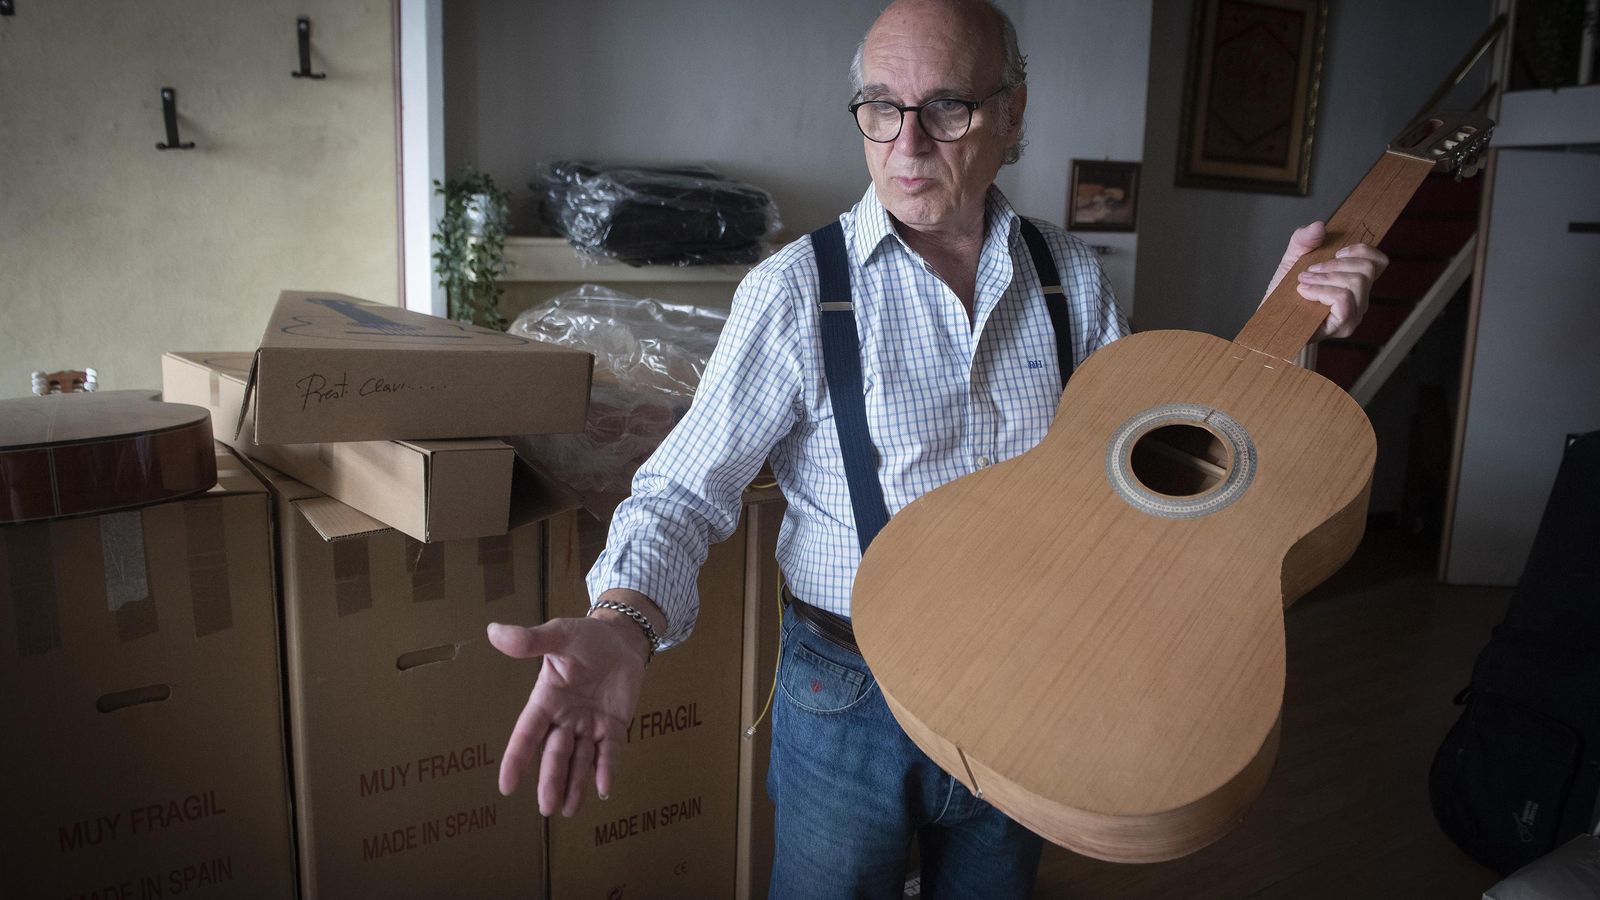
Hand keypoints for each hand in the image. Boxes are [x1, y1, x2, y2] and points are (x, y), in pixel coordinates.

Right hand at [487, 614, 648, 816]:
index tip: (506, 785)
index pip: (528, 732)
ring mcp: (589, 724)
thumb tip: (494, 631)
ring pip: (579, 759)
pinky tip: (604, 789)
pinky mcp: (613, 725)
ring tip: (569, 809)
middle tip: (546, 808)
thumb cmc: (585, 636)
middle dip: (550, 779)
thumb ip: (531, 640)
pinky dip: (606, 769)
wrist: (621, 638)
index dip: (517, 758)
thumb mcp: (559, 634)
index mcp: (546, 699)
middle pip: (555, 753)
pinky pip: (610, 751)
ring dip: (575, 784)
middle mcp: (565, 718)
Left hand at [1265, 221, 1388, 341]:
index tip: (1336, 253)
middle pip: (1367, 269)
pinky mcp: (1343, 326)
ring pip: (1356, 282)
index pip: (1379, 262)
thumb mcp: (1292, 260)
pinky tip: (1305, 292)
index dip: (1362, 250)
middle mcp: (1360, 299)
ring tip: (1303, 281)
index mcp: (1355, 282)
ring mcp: (1354, 315)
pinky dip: (1323, 291)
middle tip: (1309, 271)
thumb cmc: (1285, 295)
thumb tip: (1319, 226)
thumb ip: (1303, 239)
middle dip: (1334, 265)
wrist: (1271, 321)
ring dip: (1325, 277)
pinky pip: (1344, 299)